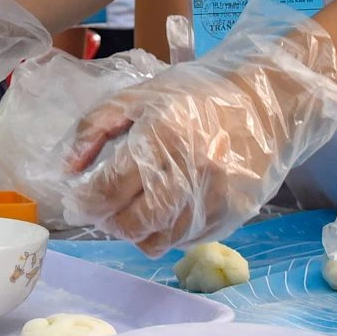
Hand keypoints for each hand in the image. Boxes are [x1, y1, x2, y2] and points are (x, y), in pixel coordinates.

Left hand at [60, 0, 336, 256]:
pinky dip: (168, 231)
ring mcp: (213, 200)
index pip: (107, 191)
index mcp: (160, 139)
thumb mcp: (140, 96)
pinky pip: (186, 241)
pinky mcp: (232, 217)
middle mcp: (188, 175)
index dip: (84, 201)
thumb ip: (96, 127)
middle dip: (109, 221)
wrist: (268, 103)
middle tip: (104, 207)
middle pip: (130, 225)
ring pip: (158, 242)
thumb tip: (68, 169)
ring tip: (137, 207)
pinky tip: (169, 207)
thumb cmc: (198, 94)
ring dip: (138, 231)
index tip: (78, 199)